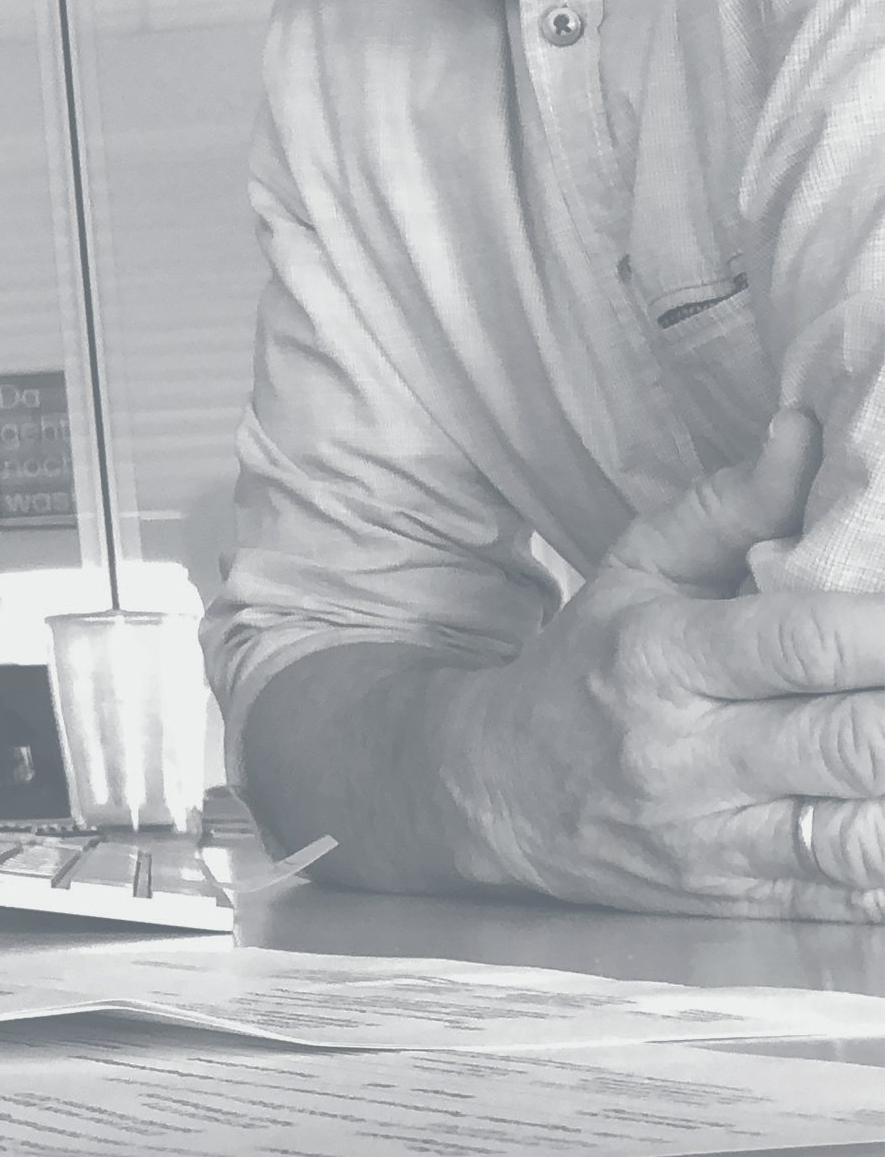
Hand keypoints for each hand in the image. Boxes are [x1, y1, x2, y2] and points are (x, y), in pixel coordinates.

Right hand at [434, 408, 884, 916]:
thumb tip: (805, 434)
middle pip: (853, 742)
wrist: (491, 794)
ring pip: (864, 836)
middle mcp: (690, 755)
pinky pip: (852, 893)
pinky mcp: (742, 902)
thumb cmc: (582, 669)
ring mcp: (718, 843)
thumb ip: (729, 508)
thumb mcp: (634, 573)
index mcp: (662, 656)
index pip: (802, 641)